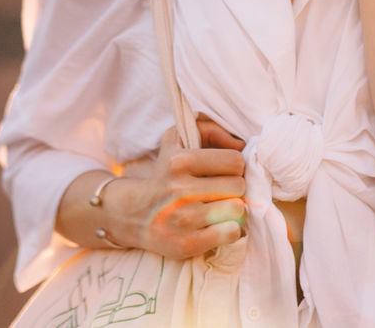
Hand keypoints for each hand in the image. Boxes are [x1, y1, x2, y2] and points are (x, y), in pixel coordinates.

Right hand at [110, 125, 246, 258]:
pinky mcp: (187, 244)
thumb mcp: (177, 140)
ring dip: (234, 210)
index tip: (224, 173)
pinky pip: (231, 233)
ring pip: (237, 210)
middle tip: (222, 192)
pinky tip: (219, 226)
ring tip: (222, 209)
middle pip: (238, 186)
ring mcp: (183, 219)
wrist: (134, 214)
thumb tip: (240, 144)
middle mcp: (180, 190)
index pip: (234, 161)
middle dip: (235, 189)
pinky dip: (231, 230)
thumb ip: (209, 129)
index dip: (234, 167)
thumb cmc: (165, 175)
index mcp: (179, 161)